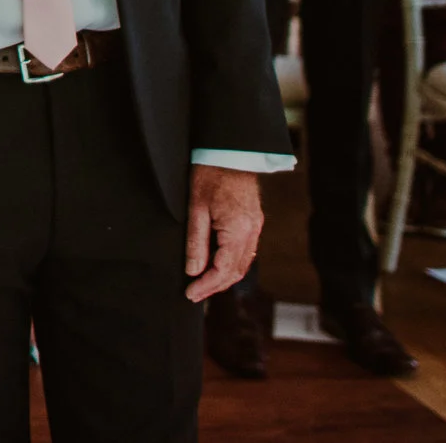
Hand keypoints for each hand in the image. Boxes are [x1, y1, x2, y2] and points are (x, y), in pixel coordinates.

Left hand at [184, 164, 262, 301]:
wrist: (230, 151)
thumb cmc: (210, 174)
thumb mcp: (196, 208)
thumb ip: (195, 242)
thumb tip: (193, 271)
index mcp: (238, 230)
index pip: (223, 270)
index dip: (206, 286)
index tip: (190, 294)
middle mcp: (252, 232)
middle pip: (236, 272)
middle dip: (215, 286)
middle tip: (194, 295)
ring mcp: (255, 227)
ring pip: (243, 264)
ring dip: (224, 278)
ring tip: (203, 285)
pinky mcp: (254, 221)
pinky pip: (246, 251)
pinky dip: (232, 264)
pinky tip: (217, 266)